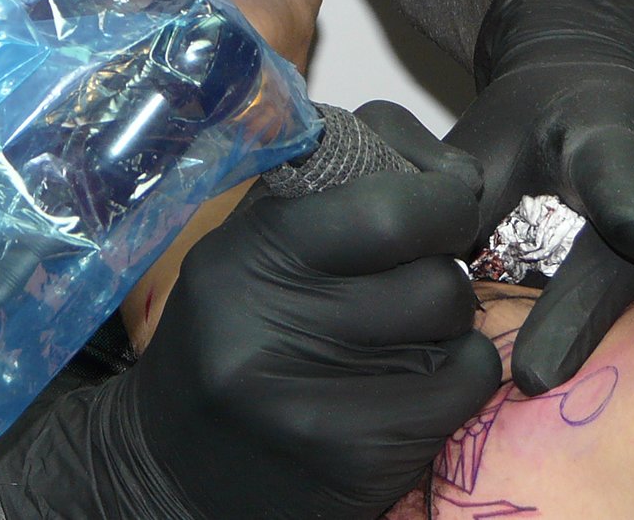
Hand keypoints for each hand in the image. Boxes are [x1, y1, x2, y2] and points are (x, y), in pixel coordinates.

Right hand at [0, 104, 501, 519]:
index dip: (439, 191)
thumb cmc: (227, 337)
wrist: (169, 469)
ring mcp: (313, 397)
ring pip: (453, 322)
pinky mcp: (355, 457)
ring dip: (447, 319)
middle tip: (421, 267)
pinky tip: (416, 378)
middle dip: (444, 260)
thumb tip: (439, 163)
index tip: (445, 195)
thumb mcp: (245, 249)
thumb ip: (322, 197)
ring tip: (404, 327)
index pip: (384, 204)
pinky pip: (464, 383)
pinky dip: (459, 372)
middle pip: (431, 268)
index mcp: (244, 253)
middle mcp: (270, 322)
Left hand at [446, 0, 633, 393]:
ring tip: (573, 377)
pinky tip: (630, 365)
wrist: (612, 81)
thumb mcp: (491, 138)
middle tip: (534, 377)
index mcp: (615, 134)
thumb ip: (466, 199)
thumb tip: (438, 273)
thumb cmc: (537, 117)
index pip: (624, 172)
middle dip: (595, 325)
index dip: (630, 207)